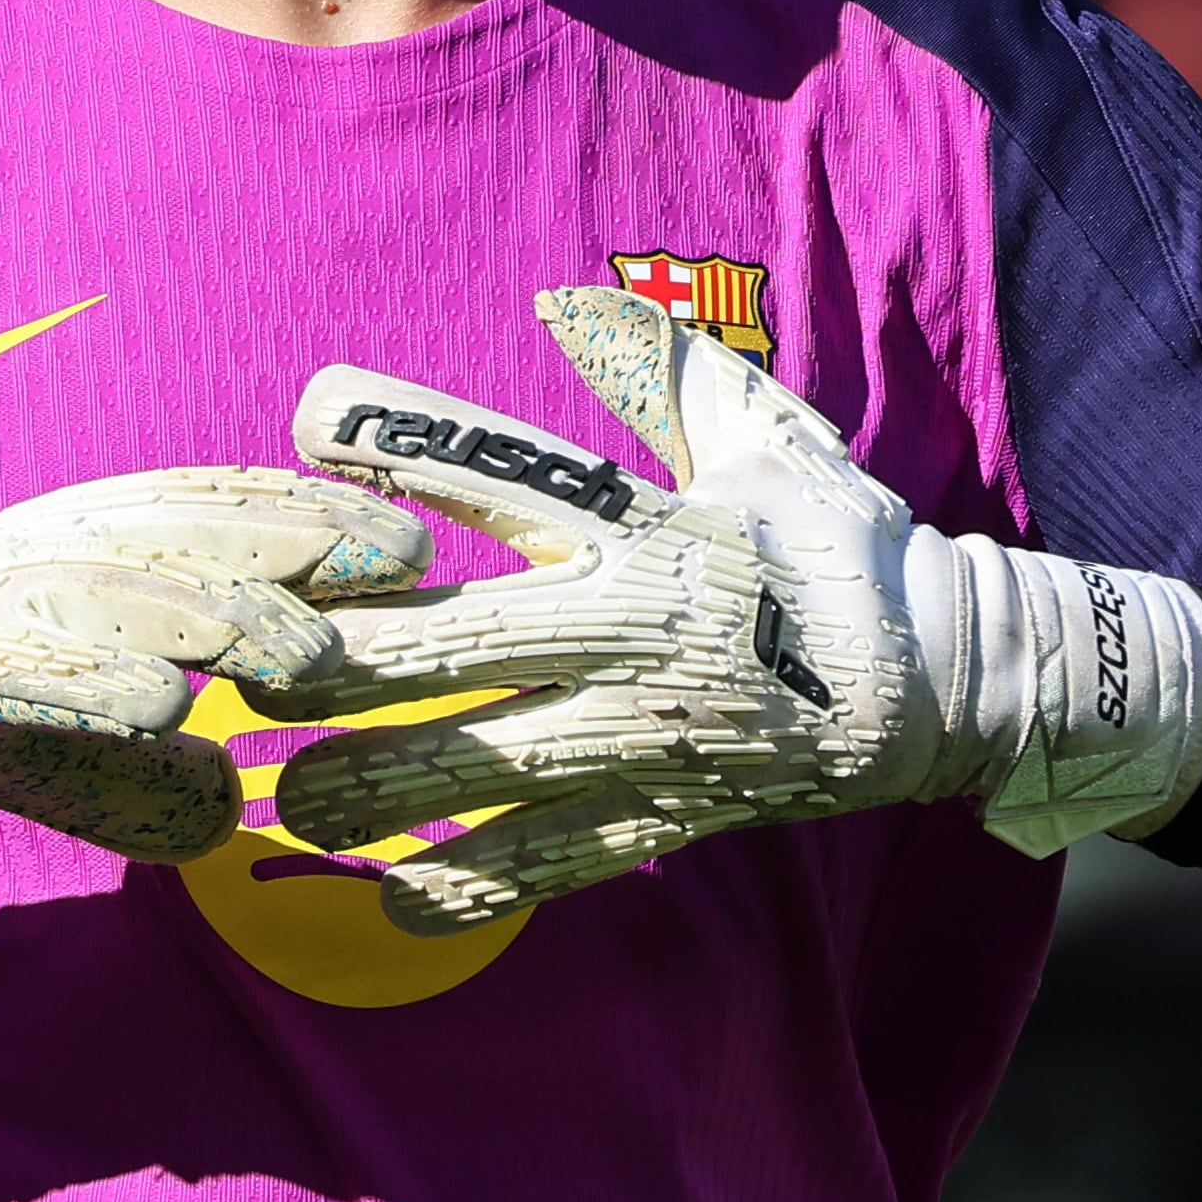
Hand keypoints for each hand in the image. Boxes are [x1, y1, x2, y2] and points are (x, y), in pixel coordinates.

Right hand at [0, 469, 430, 859]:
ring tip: (307, 650)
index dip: (299, 517)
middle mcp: (16, 556)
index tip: (409, 538)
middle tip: (402, 568)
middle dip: (291, 543)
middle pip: (170, 533)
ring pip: (102, 593)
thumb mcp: (37, 740)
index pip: (194, 516)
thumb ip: (127, 765)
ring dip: (213, 615)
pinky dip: (85, 682)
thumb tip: (228, 802)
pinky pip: (4, 670)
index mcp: (55, 555)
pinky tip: (160, 707)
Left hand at [257, 288, 1201, 931]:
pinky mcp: (673, 812)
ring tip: (295, 802)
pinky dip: (483, 883)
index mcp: (646, 527)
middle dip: (351, 660)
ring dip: (388, 787)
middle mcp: (637, 629)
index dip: (411, 442)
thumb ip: (665, 371)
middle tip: (253, 668)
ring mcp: (652, 732)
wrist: (948, 677)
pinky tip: (400, 901)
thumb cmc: (835, 544)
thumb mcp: (762, 437)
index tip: (311, 419)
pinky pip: (565, 861)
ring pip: (496, 765)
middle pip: (467, 642)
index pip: (511, 471)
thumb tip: (572, 300)